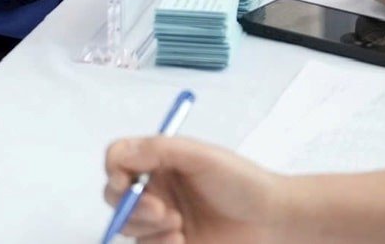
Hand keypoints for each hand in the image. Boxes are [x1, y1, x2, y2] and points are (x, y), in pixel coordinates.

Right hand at [103, 135, 287, 242]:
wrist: (271, 220)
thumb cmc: (241, 182)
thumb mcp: (201, 156)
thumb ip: (159, 149)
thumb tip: (119, 155)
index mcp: (160, 162)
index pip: (118, 160)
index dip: (114, 171)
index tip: (124, 183)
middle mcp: (156, 189)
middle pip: (115, 198)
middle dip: (131, 207)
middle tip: (162, 211)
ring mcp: (162, 220)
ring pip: (128, 227)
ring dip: (148, 229)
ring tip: (179, 227)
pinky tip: (181, 241)